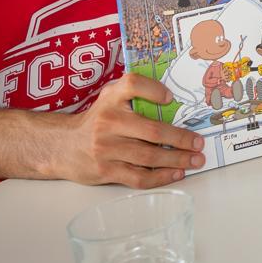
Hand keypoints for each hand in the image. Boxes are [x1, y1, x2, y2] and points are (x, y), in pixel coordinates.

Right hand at [56, 73, 204, 187]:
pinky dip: (161, 177)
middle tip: (199, 142)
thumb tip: (175, 100)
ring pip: (148, 157)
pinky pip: (138, 177)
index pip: (133, 85)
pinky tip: (176, 173)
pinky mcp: (106, 170)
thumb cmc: (97, 119)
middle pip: (151, 131)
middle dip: (180, 139)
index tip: (171, 98)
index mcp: (111, 98)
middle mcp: (108, 122)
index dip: (153, 90)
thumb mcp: (110, 98)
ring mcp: (106, 148)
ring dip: (177, 160)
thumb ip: (135, 93)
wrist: (62, 146)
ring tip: (195, 159)